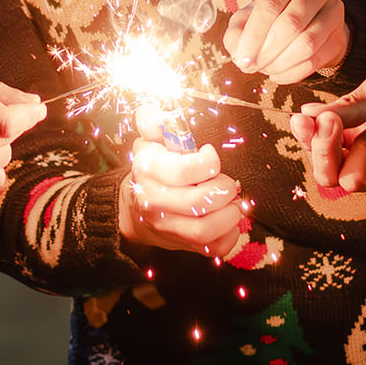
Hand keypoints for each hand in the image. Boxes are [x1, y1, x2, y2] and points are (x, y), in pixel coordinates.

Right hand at [118, 106, 242, 258]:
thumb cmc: (152, 169)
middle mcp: (154, 200)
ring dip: (229, 213)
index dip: (208, 162)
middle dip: (224, 188)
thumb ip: (154, 121)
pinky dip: (230, 234)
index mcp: (147, 169)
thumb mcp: (149, 139)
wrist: (134, 209)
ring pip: (206, 229)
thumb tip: (160, 117)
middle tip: (226, 182)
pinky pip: (214, 247)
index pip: (184, 170)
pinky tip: (227, 218)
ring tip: (231, 202)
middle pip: (199, 201)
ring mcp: (167, 227)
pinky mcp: (183, 245)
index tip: (210, 156)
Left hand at [223, 0, 348, 83]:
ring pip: (307, 43)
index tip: (242, 57)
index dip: (254, 34)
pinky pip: (316, 59)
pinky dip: (293, 73)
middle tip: (251, 66)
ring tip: (264, 68)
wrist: (306, 18)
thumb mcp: (248, 14)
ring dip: (280, 63)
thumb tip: (238, 51)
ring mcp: (334, 8)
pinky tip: (278, 73)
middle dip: (267, 51)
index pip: (271, 2)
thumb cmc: (272, 12)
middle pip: (291, 23)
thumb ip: (237, 31)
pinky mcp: (339, 34)